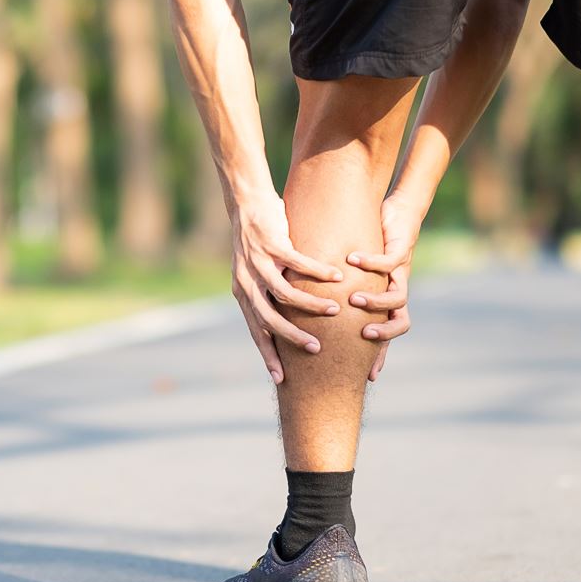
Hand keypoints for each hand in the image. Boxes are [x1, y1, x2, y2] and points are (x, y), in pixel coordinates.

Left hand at [231, 196, 344, 384]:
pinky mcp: (272, 243)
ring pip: (286, 294)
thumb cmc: (257, 240)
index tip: (281, 378)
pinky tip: (337, 277)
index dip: (267, 354)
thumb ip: (268, 296)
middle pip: (269, 319)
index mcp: (243, 293)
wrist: (246, 203)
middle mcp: (247, 282)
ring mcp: (258, 263)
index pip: (255, 331)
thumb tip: (287, 322)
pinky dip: (318, 272)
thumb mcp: (256, 272)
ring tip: (335, 311)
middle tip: (315, 351)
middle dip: (292, 338)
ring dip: (312, 305)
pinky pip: (297, 263)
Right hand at [346, 193, 422, 380]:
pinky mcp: (401, 251)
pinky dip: (370, 263)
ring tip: (353, 298)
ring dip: (376, 302)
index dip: (379, 357)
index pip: (386, 338)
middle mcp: (396, 292)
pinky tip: (351, 259)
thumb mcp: (353, 278)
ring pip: (397, 299)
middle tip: (362, 336)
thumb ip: (337, 296)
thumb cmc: (370, 248)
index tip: (367, 376)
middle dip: (384, 336)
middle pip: (400, 324)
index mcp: (387, 304)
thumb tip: (304, 309)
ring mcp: (401, 273)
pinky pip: (388, 263)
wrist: (398, 216)